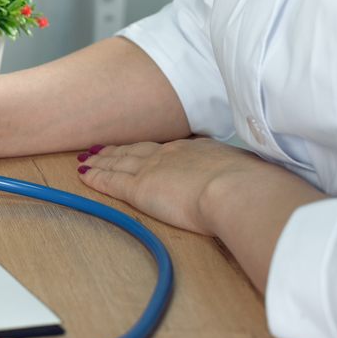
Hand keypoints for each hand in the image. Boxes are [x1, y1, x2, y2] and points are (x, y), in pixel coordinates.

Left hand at [76, 139, 282, 234]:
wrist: (236, 190)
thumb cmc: (250, 188)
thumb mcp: (248, 174)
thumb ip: (240, 177)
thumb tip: (252, 185)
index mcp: (198, 150)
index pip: (166, 148)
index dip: (149, 148)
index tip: (140, 147)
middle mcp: (170, 155)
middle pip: (137, 150)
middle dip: (118, 149)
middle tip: (101, 148)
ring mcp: (152, 169)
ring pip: (119, 162)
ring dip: (101, 161)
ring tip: (87, 159)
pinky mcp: (138, 188)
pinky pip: (109, 180)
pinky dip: (95, 176)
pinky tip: (85, 174)